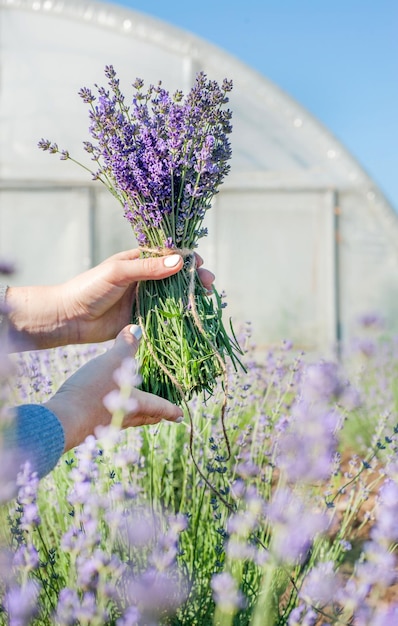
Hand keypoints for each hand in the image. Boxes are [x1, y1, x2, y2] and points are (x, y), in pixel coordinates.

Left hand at [6, 249, 214, 349]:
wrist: (69, 318)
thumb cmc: (89, 288)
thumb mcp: (118, 272)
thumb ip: (148, 268)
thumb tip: (179, 262)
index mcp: (138, 260)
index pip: (169, 255)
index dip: (186, 259)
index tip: (199, 265)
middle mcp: (144, 278)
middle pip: (176, 276)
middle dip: (193, 278)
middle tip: (207, 284)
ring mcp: (144, 299)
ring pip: (174, 295)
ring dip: (190, 296)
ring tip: (205, 298)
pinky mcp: (142, 318)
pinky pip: (165, 315)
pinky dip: (179, 315)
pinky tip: (192, 316)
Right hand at [44, 325, 183, 451]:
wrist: (64, 419)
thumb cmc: (93, 390)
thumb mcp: (112, 361)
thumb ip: (125, 346)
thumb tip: (136, 329)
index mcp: (138, 403)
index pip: (160, 407)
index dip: (171, 410)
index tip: (180, 415)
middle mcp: (125, 418)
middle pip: (145, 418)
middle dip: (155, 416)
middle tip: (162, 415)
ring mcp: (107, 425)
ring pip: (127, 421)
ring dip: (134, 415)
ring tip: (135, 408)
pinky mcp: (90, 427)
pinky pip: (108, 421)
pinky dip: (112, 414)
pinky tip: (104, 407)